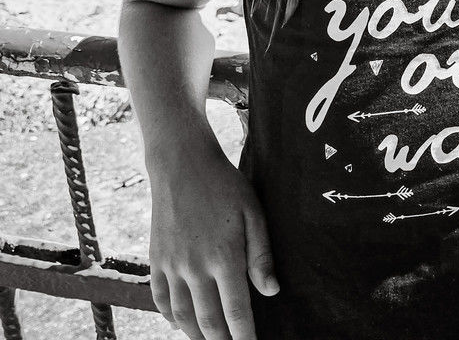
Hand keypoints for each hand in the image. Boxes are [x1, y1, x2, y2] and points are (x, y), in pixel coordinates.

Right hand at [147, 140, 277, 339]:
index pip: (236, 311)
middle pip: (208, 321)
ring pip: (182, 316)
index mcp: (224, 257)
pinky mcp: (155, 260)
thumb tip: (271, 291)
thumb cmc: (225, 186)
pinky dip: (170, 317)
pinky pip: (159, 299)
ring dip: (195, 335)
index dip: (244, 335)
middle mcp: (195, 268)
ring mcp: (171, 266)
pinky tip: (180, 323)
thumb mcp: (254, 213)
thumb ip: (261, 254)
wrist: (182, 166)